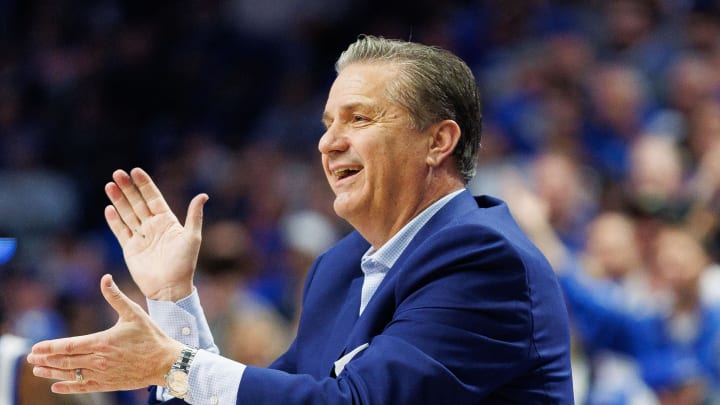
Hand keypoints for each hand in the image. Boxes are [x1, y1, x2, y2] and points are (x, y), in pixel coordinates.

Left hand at [27, 274, 183, 393]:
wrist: (166, 362)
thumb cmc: (151, 336)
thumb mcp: (134, 313)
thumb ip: (116, 297)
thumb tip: (105, 278)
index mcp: (102, 342)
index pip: (68, 346)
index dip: (50, 347)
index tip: (35, 347)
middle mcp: (98, 360)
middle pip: (65, 361)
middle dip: (46, 359)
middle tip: (31, 358)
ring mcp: (102, 374)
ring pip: (71, 375)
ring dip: (53, 373)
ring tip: (39, 370)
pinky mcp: (108, 383)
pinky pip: (83, 387)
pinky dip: (69, 387)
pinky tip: (57, 386)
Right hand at [105, 168, 207, 300]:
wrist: (170, 287)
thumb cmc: (184, 263)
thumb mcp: (192, 237)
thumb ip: (194, 216)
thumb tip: (203, 195)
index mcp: (167, 221)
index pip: (153, 198)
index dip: (145, 184)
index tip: (135, 171)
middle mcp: (153, 226)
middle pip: (137, 202)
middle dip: (128, 188)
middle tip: (118, 173)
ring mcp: (141, 237)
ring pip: (127, 213)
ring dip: (118, 200)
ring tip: (109, 185)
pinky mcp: (130, 249)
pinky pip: (121, 231)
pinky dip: (114, 220)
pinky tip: (109, 208)